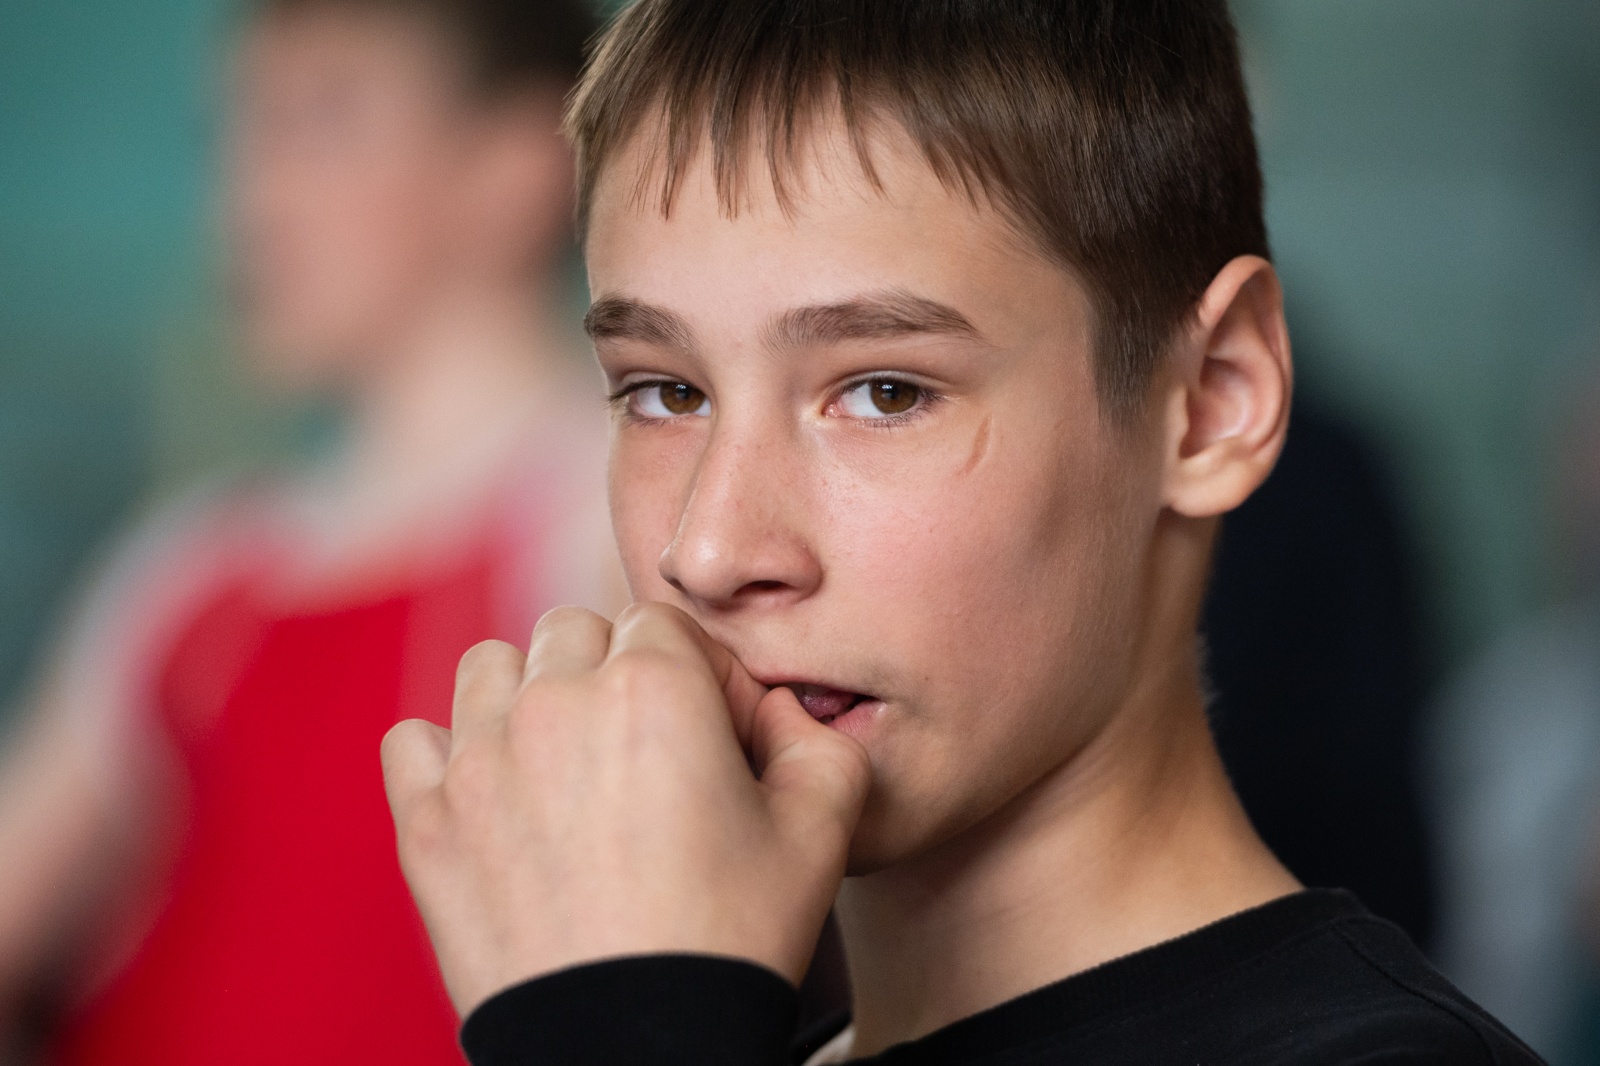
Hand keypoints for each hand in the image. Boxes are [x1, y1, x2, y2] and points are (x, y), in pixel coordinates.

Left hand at [381, 602, 871, 1015]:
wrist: (634, 1052)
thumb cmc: (730, 942)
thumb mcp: (822, 830)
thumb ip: (814, 738)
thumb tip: (772, 710)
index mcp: (653, 687)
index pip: (663, 621)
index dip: (696, 673)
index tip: (711, 737)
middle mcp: (555, 703)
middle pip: (575, 632)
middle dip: (613, 674)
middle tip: (644, 756)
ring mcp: (478, 760)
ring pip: (491, 669)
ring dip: (528, 697)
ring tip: (565, 768)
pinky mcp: (426, 823)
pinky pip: (413, 739)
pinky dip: (449, 755)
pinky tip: (495, 797)